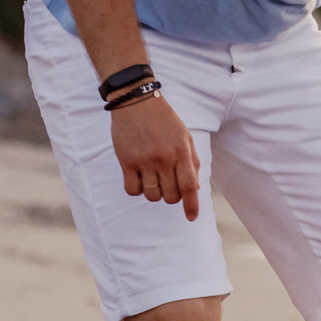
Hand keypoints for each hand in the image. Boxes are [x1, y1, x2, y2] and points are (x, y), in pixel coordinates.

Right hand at [110, 94, 200, 220]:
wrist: (136, 102)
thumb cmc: (164, 120)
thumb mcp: (185, 136)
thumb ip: (192, 161)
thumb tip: (194, 187)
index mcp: (181, 153)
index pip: (189, 186)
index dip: (192, 205)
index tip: (191, 217)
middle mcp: (164, 159)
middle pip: (170, 196)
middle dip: (173, 197)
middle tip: (169, 185)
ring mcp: (144, 161)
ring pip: (151, 195)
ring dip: (155, 194)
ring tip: (154, 180)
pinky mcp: (126, 161)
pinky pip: (131, 190)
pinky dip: (136, 190)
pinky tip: (139, 180)